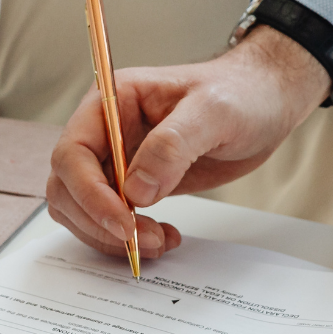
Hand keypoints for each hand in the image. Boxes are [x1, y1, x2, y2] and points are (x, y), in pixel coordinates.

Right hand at [46, 26, 328, 258]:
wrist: (265, 103)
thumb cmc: (241, 93)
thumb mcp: (214, 111)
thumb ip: (172, 145)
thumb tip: (136, 190)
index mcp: (112, 101)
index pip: (72, 153)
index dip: (90, 193)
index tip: (124, 221)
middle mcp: (105, 131)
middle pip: (67, 187)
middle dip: (100, 221)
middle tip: (145, 239)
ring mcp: (117, 160)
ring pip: (81, 210)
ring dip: (110, 235)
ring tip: (158, 240)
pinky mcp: (134, 184)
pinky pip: (109, 219)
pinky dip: (127, 238)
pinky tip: (163, 236)